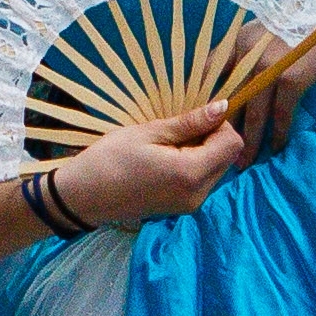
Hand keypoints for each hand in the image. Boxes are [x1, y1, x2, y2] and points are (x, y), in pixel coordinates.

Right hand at [48, 100, 252, 228]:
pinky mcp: (182, 208)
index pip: (232, 143)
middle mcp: (198, 194)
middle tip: (177, 130)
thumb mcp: (150, 132)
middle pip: (228, 157)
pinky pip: (202, 180)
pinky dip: (193, 165)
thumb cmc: (111, 158)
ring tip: (167, 145)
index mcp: (191, 174)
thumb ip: (190, 122)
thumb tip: (222, 107)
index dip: (219, 124)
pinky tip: (165, 159)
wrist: (82, 196)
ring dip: (202, 151)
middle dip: (212, 138)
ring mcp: (191, 205)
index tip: (192, 117)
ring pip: (217, 168)